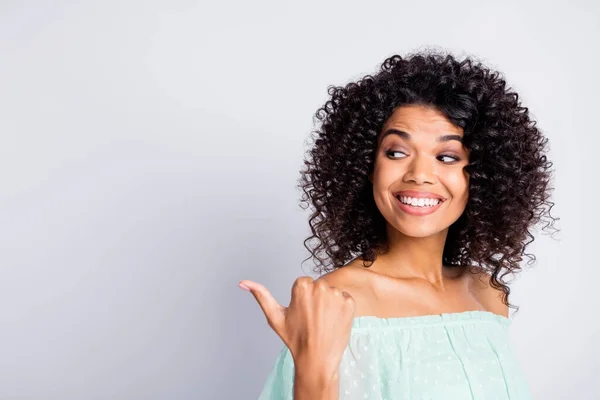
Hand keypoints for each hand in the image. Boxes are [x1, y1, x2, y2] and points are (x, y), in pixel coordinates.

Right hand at [239, 276, 355, 378]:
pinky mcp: (349, 302)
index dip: (303, 300)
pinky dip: (342, 309)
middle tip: (313, 319)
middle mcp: (320, 286)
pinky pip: (345, 299)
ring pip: (332, 292)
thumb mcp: (275, 316)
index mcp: (301, 286)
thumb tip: (243, 282)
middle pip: (319, 286)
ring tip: (323, 321)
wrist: (317, 358)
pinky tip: (334, 321)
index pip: (304, 284)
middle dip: (317, 299)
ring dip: (329, 303)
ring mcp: (336, 294)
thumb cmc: (295, 339)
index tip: (303, 314)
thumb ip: (260, 295)